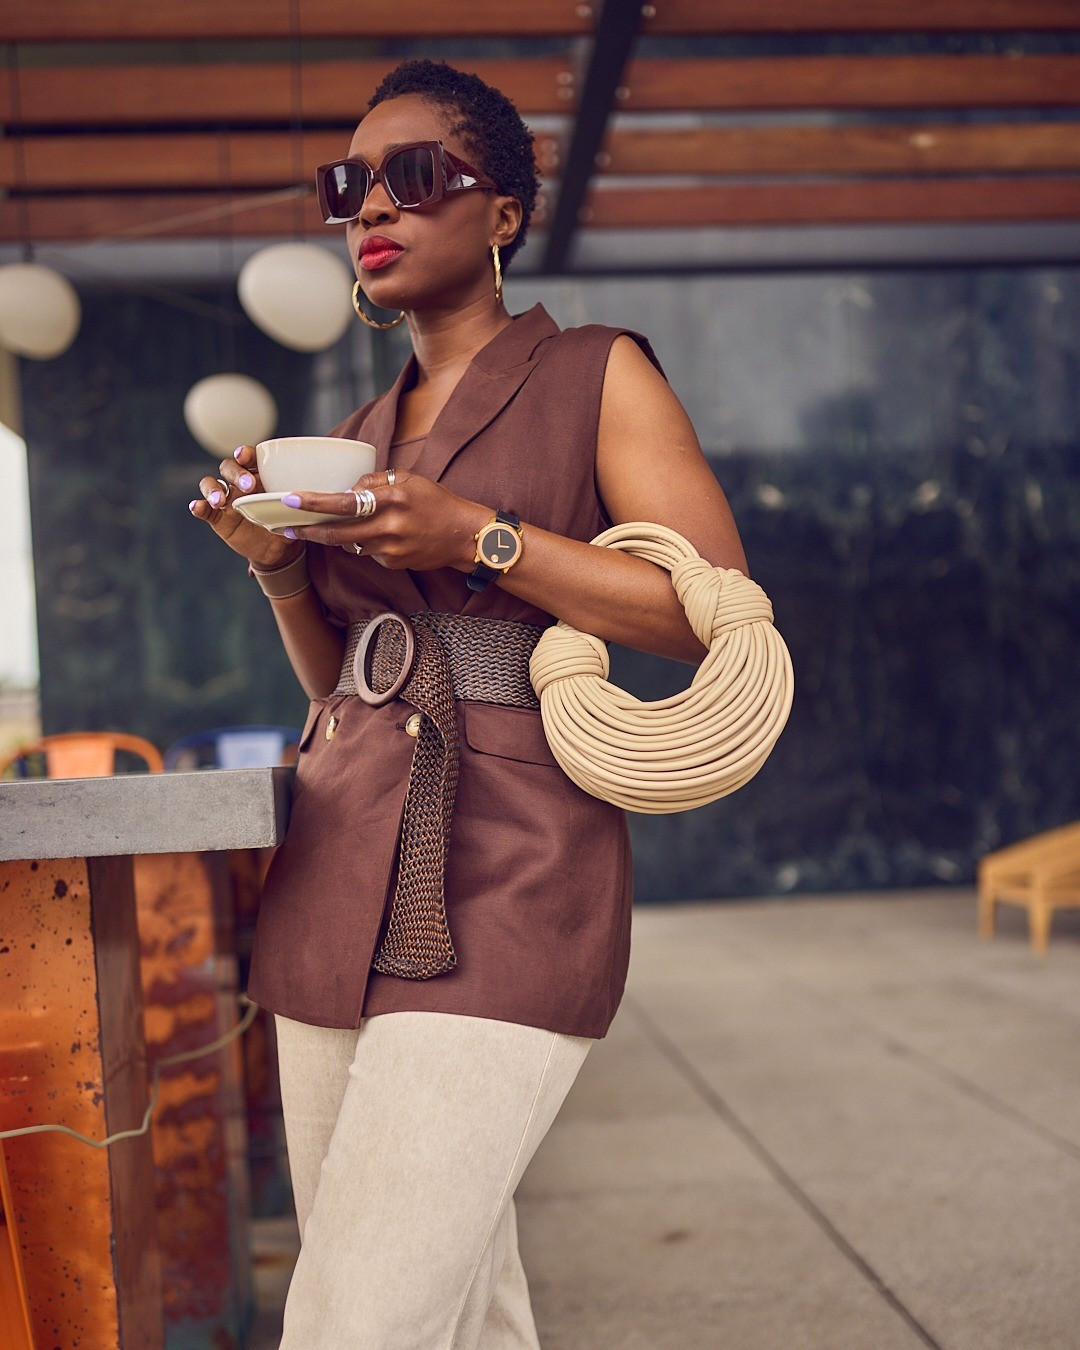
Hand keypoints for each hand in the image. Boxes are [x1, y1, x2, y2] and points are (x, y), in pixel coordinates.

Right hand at [188, 444, 301, 568]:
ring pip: (210, 484)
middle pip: (228, 467)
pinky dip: (199, 507)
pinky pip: (205, 510)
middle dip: (236, 473)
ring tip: (220, 501)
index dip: (244, 454)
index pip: (248, 458)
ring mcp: (227, 500)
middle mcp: (239, 484)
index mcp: (258, 475)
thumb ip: (294, 502)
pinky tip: (198, 507)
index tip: (245, 456)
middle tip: (248, 486)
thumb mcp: (293, 510)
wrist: (277, 548)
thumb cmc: (286, 521)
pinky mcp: (218, 518)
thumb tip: (301, 501)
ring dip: (213, 490)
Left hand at [280, 469, 488, 571]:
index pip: (344, 502)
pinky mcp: (393, 563)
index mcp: (391, 499)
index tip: (291, 500)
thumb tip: (346, 488)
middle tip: (287, 527)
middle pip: (338, 532)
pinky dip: (367, 542)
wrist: (464, 535)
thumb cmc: (435, 501)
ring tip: (341, 525)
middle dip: (309, 531)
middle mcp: (389, 526)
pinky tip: (384, 535)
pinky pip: (368, 552)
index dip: (314, 503)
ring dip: (340, 534)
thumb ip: (374, 481)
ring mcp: (390, 548)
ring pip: (351, 542)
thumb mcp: (408, 478)